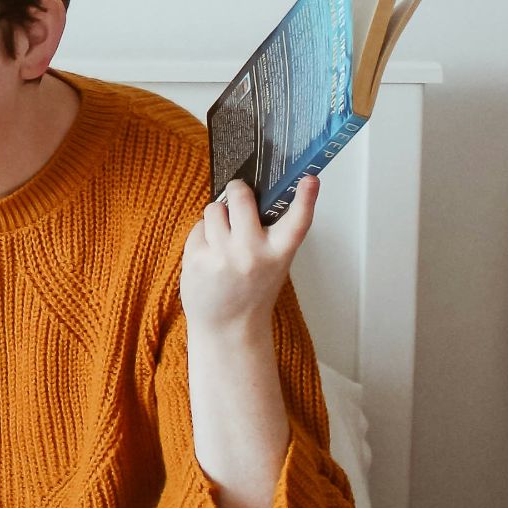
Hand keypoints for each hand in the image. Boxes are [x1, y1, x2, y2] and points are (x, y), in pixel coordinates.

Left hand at [179, 176, 318, 339]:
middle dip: (237, 190)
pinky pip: (197, 228)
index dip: (307, 197)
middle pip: (241, 197)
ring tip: (222, 237)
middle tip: (237, 194)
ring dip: (217, 216)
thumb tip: (250, 194)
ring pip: (214, 209)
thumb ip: (269, 233)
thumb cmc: (251, 292)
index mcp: (279, 253)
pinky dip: (202, 236)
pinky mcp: (197, 260)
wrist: (228, 328)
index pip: (298, 221)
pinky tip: (209, 254)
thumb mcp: (274, 264)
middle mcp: (251, 253)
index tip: (310, 179)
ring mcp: (222, 256)